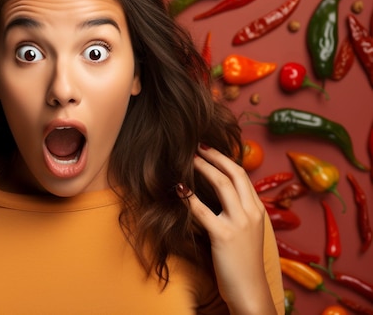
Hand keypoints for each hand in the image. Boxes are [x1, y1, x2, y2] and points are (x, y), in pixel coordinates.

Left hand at [178, 144, 275, 314]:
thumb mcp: (247, 232)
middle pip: (233, 173)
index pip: (242, 175)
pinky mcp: (224, 236)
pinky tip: (178, 189)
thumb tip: (218, 194)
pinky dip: (189, 197)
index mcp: (258, 210)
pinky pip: (203, 210)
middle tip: (196, 145)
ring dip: (202, 168)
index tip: (208, 148)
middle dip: (214, 156)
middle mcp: (251, 213)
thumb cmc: (243, 262)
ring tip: (188, 159)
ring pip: (221, 185)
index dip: (224, 158)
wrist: (250, 291)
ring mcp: (239, 224)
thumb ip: (237, 212)